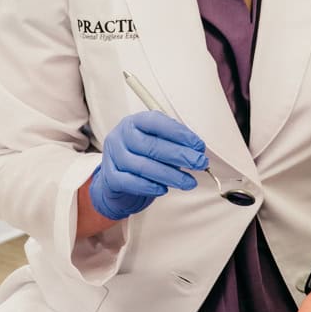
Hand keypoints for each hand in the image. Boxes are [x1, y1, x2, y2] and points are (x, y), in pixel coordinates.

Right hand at [88, 110, 207, 221]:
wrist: (117, 181)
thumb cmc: (141, 157)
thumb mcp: (155, 143)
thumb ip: (173, 143)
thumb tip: (197, 150)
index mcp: (134, 122)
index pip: (156, 122)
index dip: (179, 134)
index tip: (199, 145)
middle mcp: (120, 136)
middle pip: (151, 146)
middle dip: (180, 155)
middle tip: (200, 163)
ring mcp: (112, 156)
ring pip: (143, 166)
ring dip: (170, 175)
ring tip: (189, 182)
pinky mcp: (110, 177)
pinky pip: (130, 182)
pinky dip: (149, 187)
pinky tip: (164, 189)